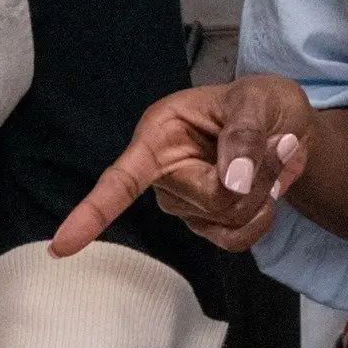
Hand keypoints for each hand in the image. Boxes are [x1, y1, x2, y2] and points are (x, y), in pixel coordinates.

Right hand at [52, 74, 315, 256]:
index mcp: (160, 134)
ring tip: (265, 159)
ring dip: (261, 194)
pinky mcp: (205, 223)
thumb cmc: (261, 103)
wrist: (286, 127)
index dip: (92, 212)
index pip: (121, 180)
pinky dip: (261, 218)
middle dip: (249, 179)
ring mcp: (183, 202)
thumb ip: (243, 136)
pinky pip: (234, 240)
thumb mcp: (258, 101)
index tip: (61, 245)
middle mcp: (162, 172)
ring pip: (225, 220)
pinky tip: (265, 190)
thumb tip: (230, 182)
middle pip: (205, 201)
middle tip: (269, 145)